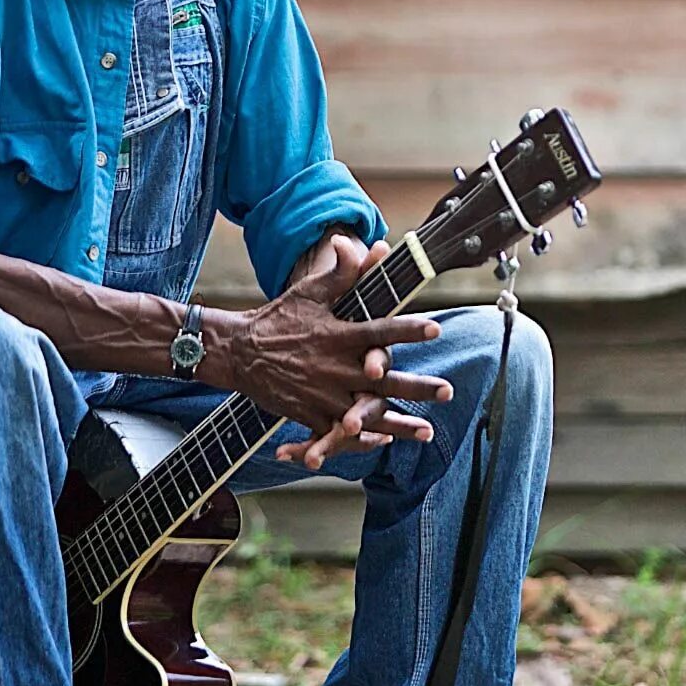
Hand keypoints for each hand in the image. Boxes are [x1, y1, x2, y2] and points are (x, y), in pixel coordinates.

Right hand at [210, 236, 446, 469]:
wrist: (238, 353)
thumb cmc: (277, 318)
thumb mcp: (308, 292)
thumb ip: (340, 273)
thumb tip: (359, 243)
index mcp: (337, 336)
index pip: (379, 331)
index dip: (407, 330)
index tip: (435, 329)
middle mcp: (334, 368)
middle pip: (383, 379)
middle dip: (417, 386)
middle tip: (448, 390)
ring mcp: (322, 395)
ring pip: (367, 414)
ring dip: (399, 424)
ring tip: (428, 431)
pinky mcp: (309, 415)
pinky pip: (340, 434)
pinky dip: (362, 440)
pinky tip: (385, 442)